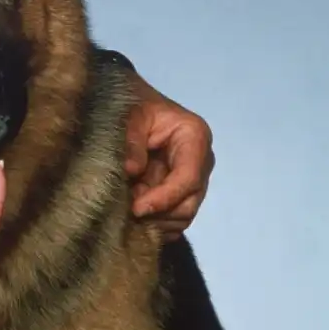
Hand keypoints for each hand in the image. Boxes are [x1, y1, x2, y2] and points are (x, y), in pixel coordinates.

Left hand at [123, 75, 214, 238]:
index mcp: (195, 137)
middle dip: (158, 212)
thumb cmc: (135, 105)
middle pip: (189, 202)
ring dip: (156, 220)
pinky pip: (176, 219)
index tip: (137, 208)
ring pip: (183, 214)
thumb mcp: (131, 114)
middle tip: (127, 211)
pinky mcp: (184, 192)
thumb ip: (132, 140)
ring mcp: (195, 179)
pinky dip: (157, 224)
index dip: (165, 198)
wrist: (135, 107)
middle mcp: (201, 161)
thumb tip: (132, 171)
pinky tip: (136, 220)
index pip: (188, 178)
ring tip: (128, 211)